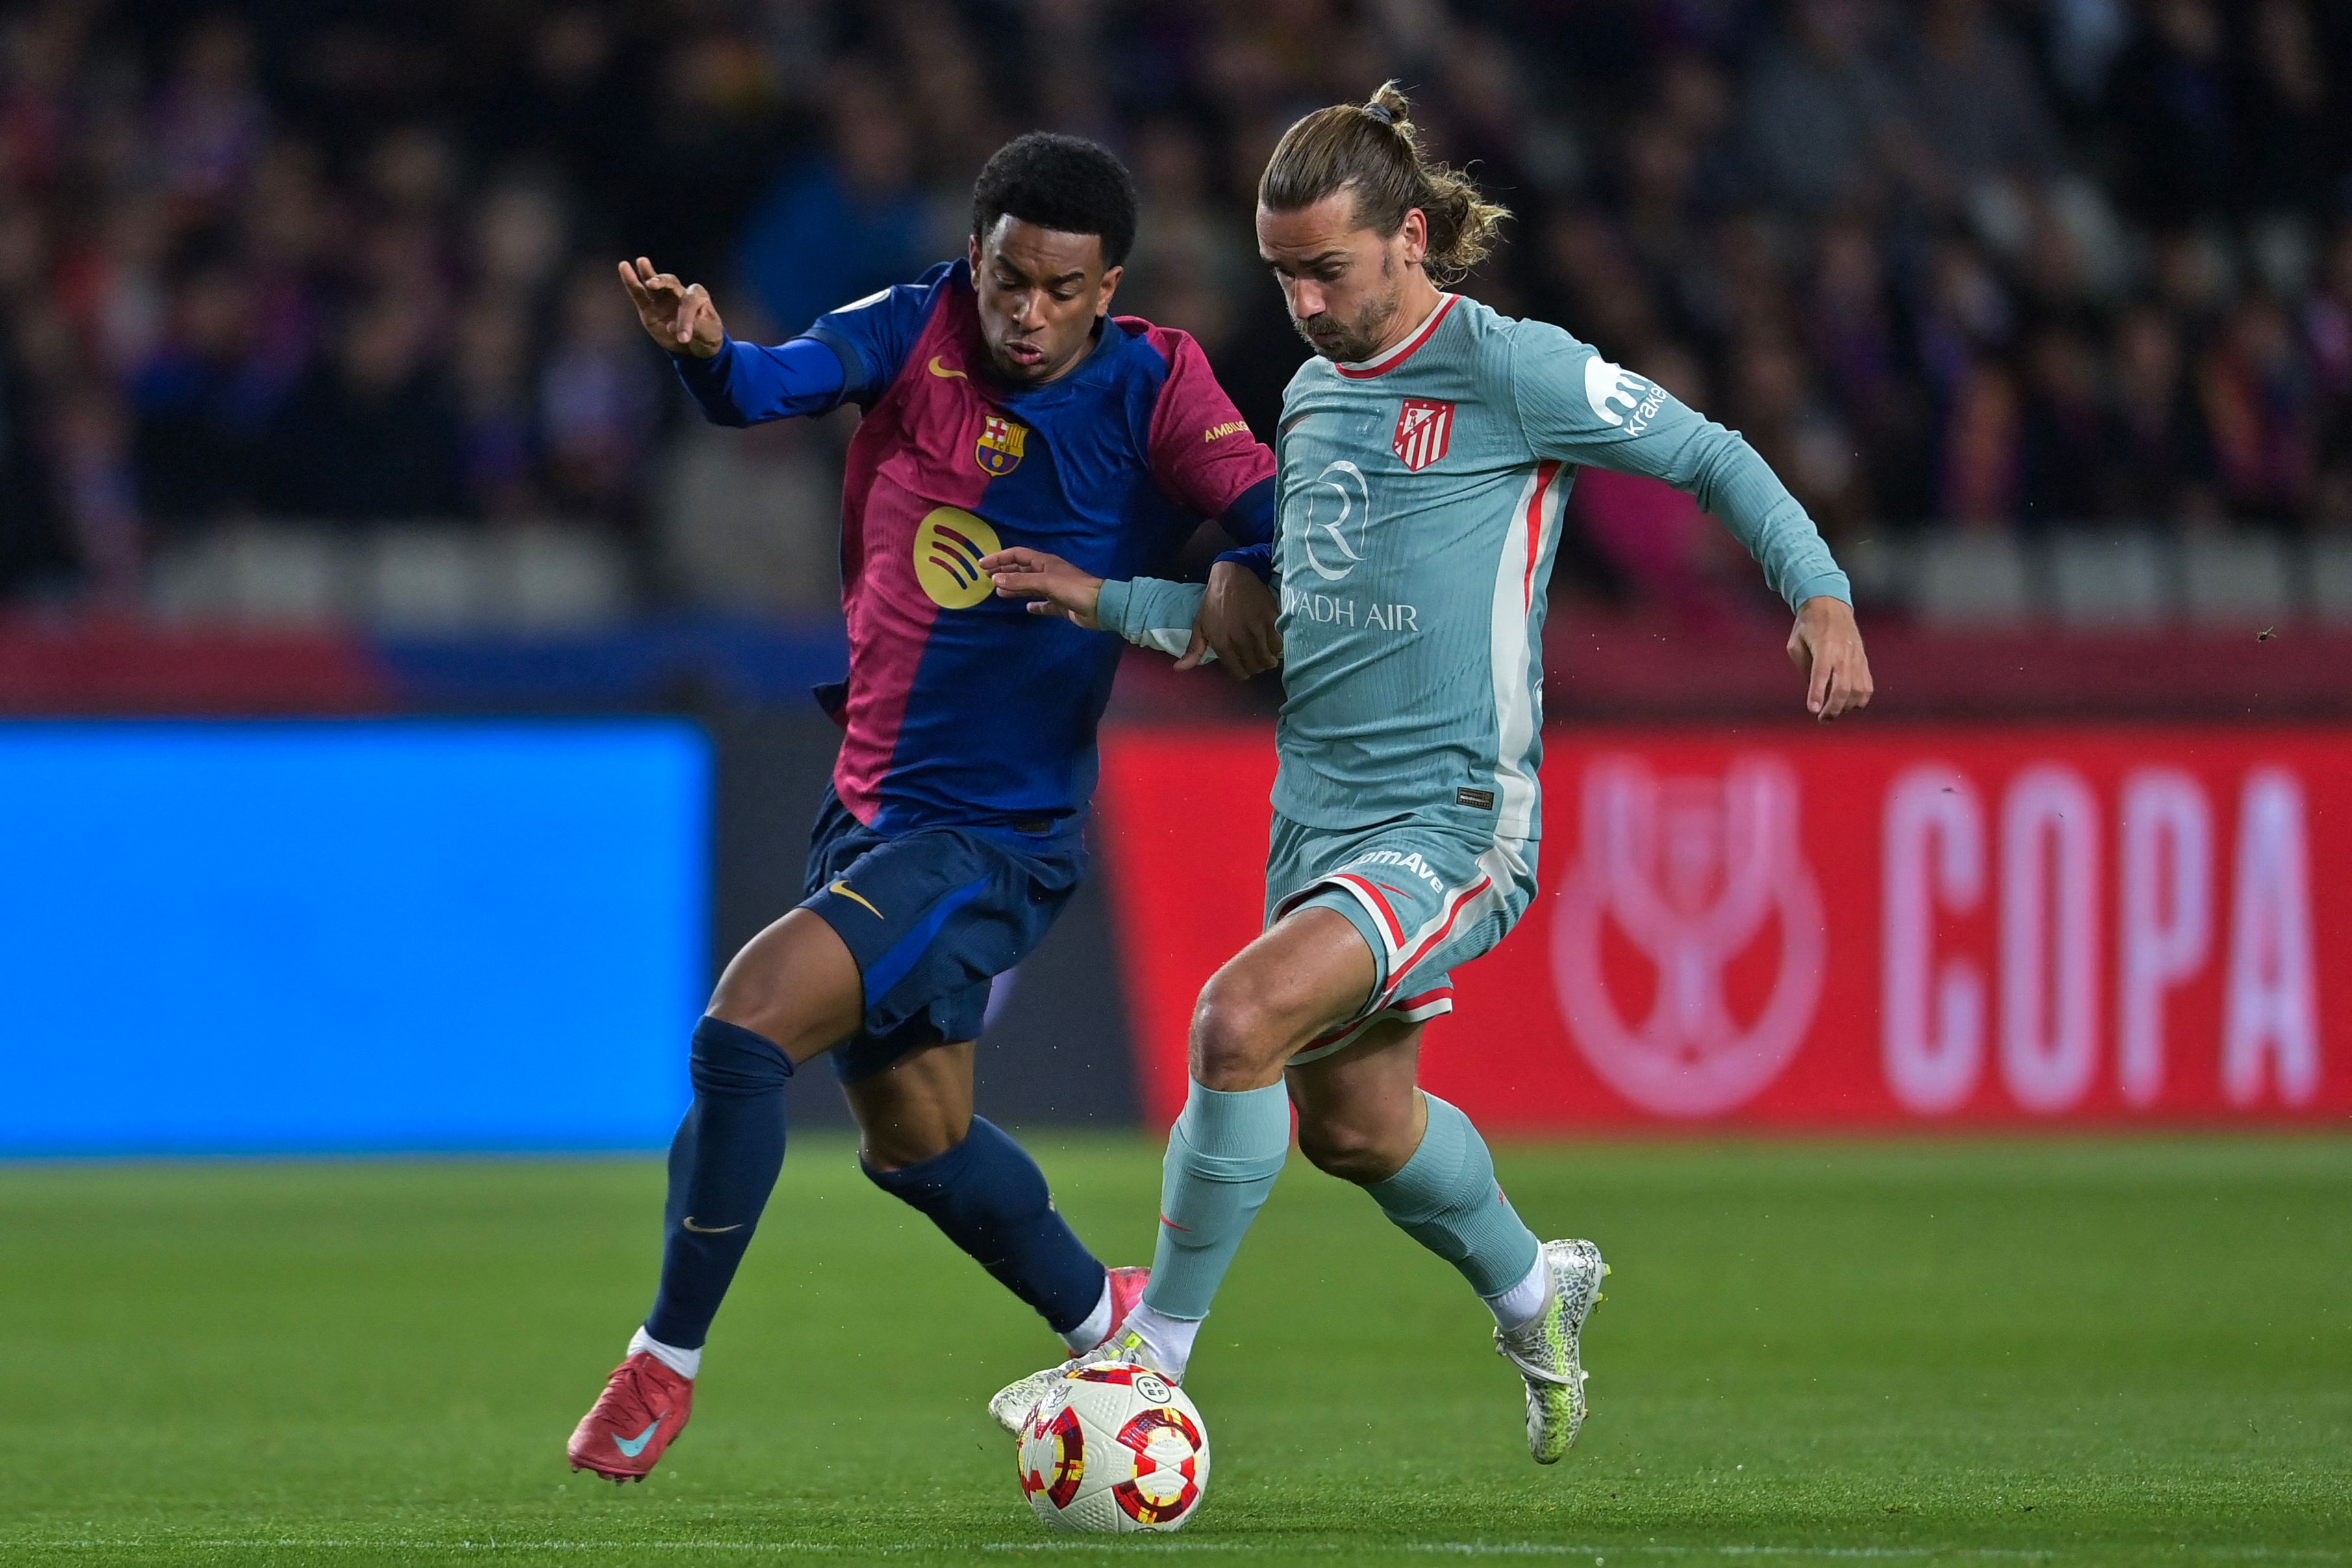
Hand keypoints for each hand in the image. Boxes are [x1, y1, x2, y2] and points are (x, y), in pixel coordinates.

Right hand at [618, 256, 723, 356]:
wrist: (698, 346)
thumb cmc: (707, 335)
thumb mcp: (709, 335)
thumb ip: (696, 328)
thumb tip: (671, 326)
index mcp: (698, 296)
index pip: (690, 301)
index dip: (686, 319)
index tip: (683, 337)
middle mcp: (679, 293)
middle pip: (671, 283)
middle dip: (662, 282)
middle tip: (652, 284)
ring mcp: (663, 299)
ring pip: (655, 283)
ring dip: (648, 274)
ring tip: (641, 262)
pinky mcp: (649, 308)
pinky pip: (639, 294)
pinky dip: (631, 282)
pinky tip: (624, 267)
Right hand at [980, 546, 1103, 629]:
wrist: (1099, 606)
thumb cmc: (1073, 588)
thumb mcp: (1044, 582)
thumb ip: (1020, 580)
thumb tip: (995, 579)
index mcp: (1044, 562)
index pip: (1017, 555)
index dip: (999, 558)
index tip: (982, 565)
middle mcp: (1048, 573)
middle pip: (1022, 569)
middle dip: (1004, 572)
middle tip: (987, 578)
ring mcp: (1054, 589)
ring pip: (1029, 586)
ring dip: (1015, 588)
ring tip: (999, 593)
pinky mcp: (1060, 604)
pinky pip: (1043, 603)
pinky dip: (1034, 605)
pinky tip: (1027, 608)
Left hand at [1180, 560, 1281, 676]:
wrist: (1232, 575)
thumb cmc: (1214, 601)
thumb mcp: (1199, 624)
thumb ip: (1193, 650)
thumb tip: (1179, 669)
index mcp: (1221, 641)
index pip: (1236, 670)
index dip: (1242, 673)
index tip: (1245, 671)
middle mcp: (1239, 637)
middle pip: (1254, 665)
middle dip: (1255, 668)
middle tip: (1256, 663)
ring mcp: (1257, 628)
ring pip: (1267, 657)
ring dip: (1267, 661)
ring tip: (1266, 657)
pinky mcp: (1271, 618)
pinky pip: (1278, 643)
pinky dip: (1276, 648)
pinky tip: (1272, 644)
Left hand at [1786, 596, 1873, 720]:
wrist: (1830, 605)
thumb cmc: (1808, 626)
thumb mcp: (1795, 643)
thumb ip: (1804, 667)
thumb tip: (1815, 690)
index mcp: (1824, 646)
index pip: (1821, 674)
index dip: (1817, 693)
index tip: (1812, 710)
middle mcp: (1843, 653)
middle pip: (1843, 687)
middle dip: (1833, 708)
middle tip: (1822, 719)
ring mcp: (1856, 657)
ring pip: (1858, 690)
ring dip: (1846, 707)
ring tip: (1832, 713)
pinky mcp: (1863, 661)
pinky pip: (1867, 686)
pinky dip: (1860, 700)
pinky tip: (1849, 706)